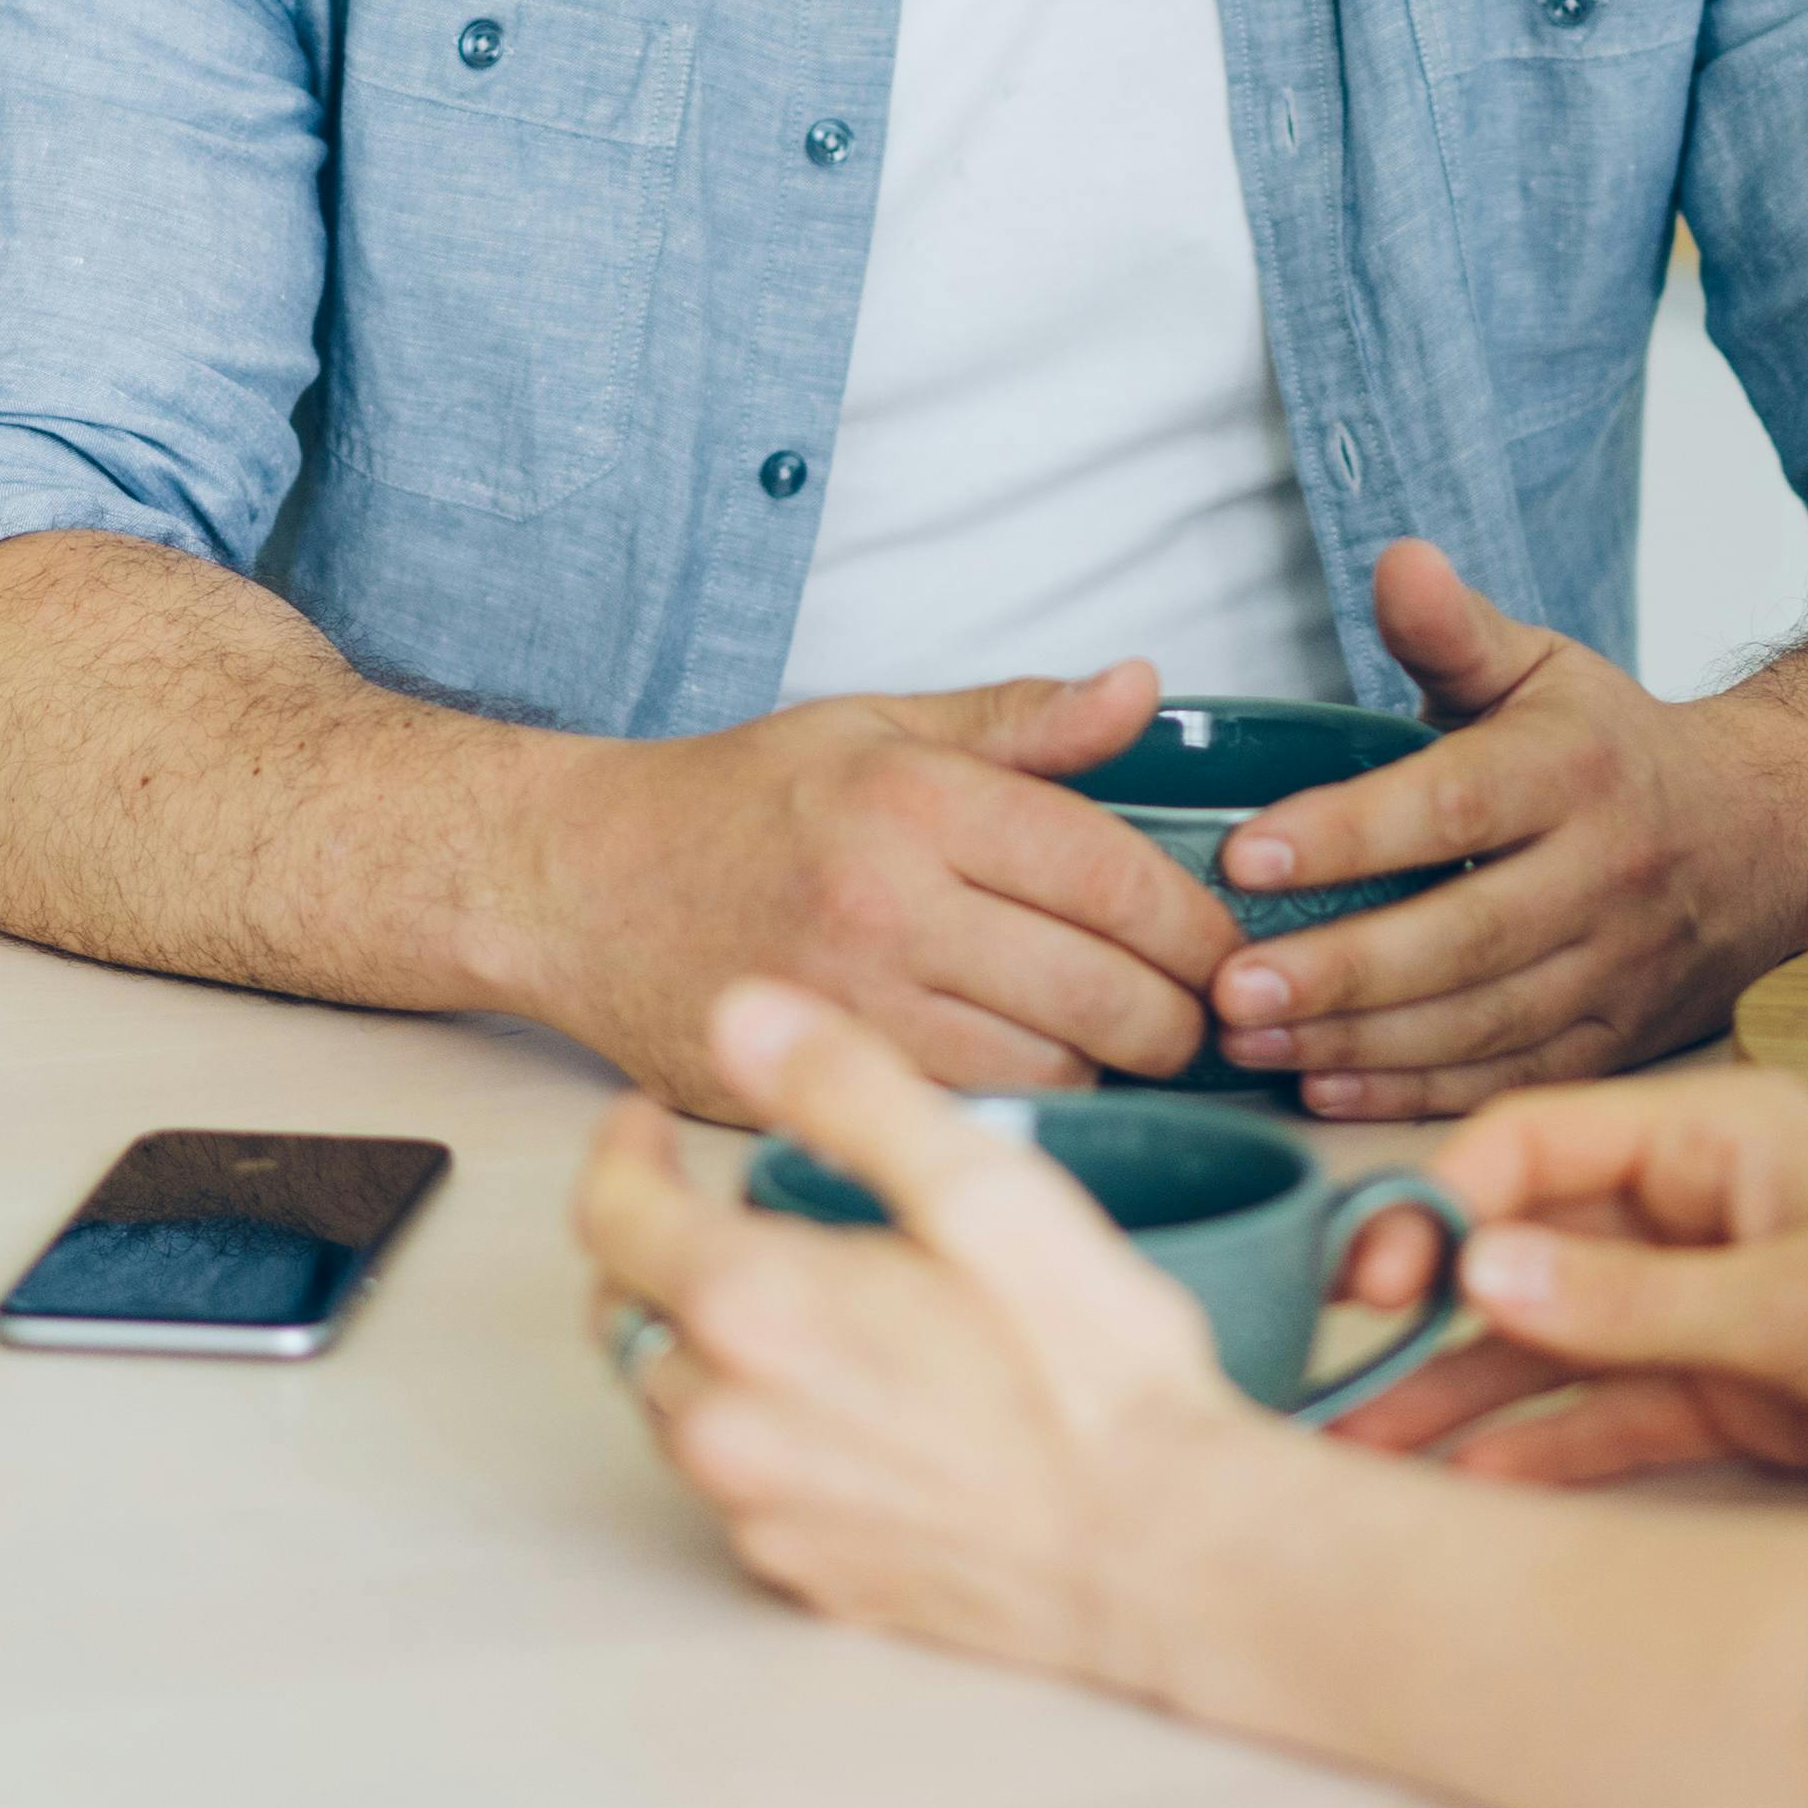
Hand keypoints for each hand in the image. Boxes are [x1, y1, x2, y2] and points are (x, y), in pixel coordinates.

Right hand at [526, 668, 1241, 1114]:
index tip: (1230, 948)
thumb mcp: (877, 724)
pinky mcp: (817, 1085)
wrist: (576, 884)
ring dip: (1109, 1070)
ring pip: (1052, 1072)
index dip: (1198, 925)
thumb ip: (1021, 722)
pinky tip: (1040, 1079)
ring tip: (1125, 1045)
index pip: (1113, 876)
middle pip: (1103, 993)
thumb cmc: (734, 801)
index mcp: (916, 802)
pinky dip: (1027, 1107)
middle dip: (1181, 1015)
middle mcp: (888, 907)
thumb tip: (1142, 690)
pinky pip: (971, 1117)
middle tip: (1203, 1015)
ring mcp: (851, 1008)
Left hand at [577, 980, 1299, 1694]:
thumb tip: (746, 1013)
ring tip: (787, 1296)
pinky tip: (839, 1401)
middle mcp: (728, 1423)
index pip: (611, 1214)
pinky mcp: (806, 1574)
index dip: (621, 1149)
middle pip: (627, 1313)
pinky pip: (736, 1485)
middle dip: (650, 1245)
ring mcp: (761, 1511)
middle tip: (710, 1204)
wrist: (1158, 1549)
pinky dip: (756, 1426)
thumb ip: (849, 1089)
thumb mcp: (983, 1190)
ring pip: (675, 1403)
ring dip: (702, 1340)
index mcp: (754, 1310)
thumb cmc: (1090, 1374)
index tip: (646, 1122)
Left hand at [1204, 542, 1807, 1117]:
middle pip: (1465, 936)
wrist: (1768, 833)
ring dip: (1357, 1043)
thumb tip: (1395, 561)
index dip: (1347, 833)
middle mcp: (1606, 874)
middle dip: (1340, 970)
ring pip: (1481, 1022)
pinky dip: (1414, 1095)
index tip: (1245, 854)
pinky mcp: (1616, 1041)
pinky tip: (1324, 1086)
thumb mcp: (1543, 668)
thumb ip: (1453, 631)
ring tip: (1245, 1041)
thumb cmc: (1616, 746)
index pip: (1452, 804)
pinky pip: (1509, 1076)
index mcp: (1577, 768)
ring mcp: (1617, 968)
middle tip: (1227, 987)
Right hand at [1322, 1065, 1807, 1498]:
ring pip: (1549, 1337)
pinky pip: (1605, 1413)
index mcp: (1715, 1133)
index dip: (1439, 1198)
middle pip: (1524, 1240)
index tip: (1370, 1269)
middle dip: (1421, 1298)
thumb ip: (1631, 1298)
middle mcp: (1696, 1208)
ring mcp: (1709, 1303)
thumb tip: (1476, 1267)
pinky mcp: (1733, 1391)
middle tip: (1328, 1354)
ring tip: (1355, 1437)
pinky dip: (1533, 1445)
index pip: (1536, 1141)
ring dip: (1458, 1386)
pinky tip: (1454, 1480)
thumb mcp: (1799, 1303)